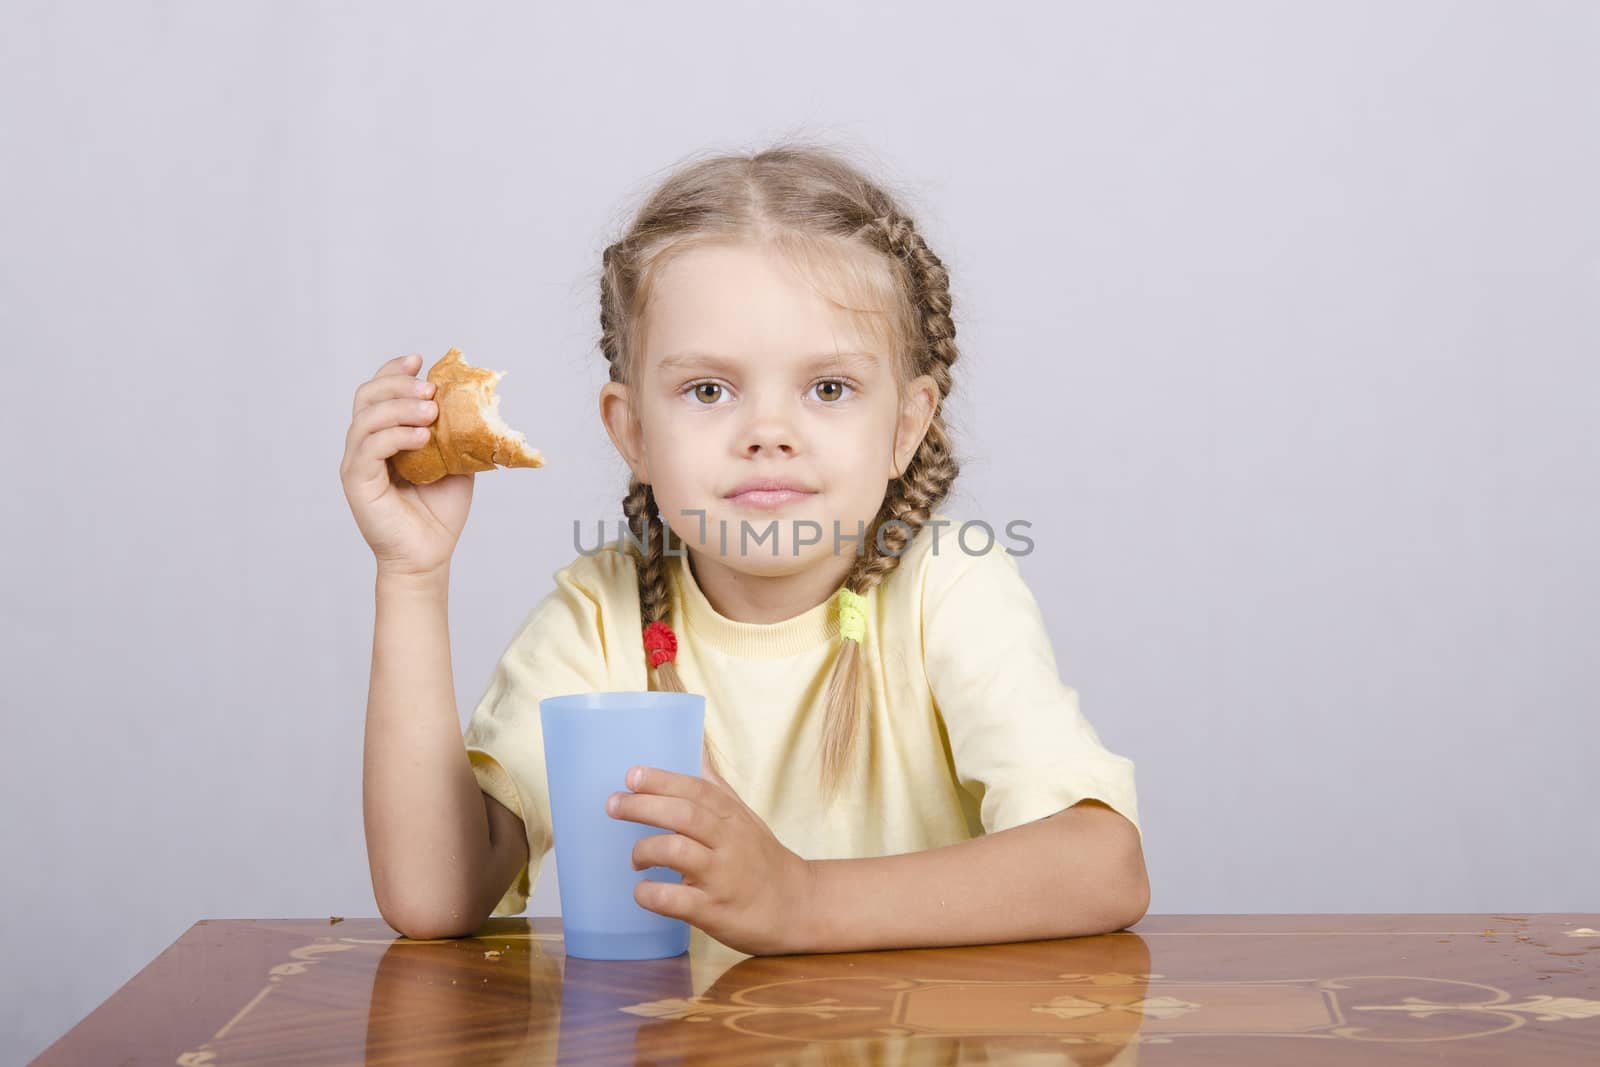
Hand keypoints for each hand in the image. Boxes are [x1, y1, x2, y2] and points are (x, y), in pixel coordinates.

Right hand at [339, 352, 473, 578]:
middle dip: (398, 384)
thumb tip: (472, 401)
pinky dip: (395, 436)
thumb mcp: (455, 461)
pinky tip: (422, 437)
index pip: (378, 392)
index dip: (394, 371)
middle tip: (430, 390)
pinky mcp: (356, 481)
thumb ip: (454, 432)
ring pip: (366, 418)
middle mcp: (364, 444)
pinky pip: (369, 448)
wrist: (429, 554)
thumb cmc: (439, 511)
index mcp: (384, 435)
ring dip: (400, 408)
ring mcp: (357, 462)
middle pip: (367, 396)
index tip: (420, 361)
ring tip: (431, 412)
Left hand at [606, 766, 816, 955]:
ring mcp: (722, 877)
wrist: (797, 906)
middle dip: (643, 806)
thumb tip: (695, 747)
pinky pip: (675, 900)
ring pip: (678, 852)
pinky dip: (651, 894)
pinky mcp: (715, 910)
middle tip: (614, 805)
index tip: (632, 775)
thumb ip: (716, 786)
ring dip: (646, 850)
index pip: (696, 789)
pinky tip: (643, 891)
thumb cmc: (761, 858)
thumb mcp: (744, 816)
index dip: (662, 780)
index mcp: (733, 816)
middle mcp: (729, 842)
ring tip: (635, 858)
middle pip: (684, 815)